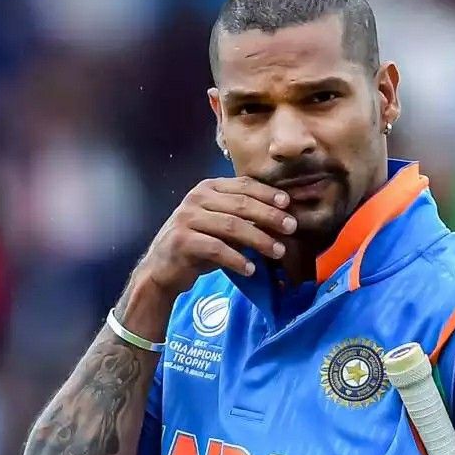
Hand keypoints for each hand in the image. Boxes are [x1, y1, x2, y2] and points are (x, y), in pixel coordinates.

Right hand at [139, 175, 297, 299]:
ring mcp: (187, 218)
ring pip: (231, 226)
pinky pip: (216, 248)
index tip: (288, 203)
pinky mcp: (182, 241)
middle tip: (291, 228)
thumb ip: (245, 218)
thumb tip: (283, 218)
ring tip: (278, 252)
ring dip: (259, 240)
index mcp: (208, 188)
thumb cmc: (199, 244)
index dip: (267, 194)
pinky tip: (251, 269)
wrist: (162, 267)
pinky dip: (236, 259)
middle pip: (241, 204)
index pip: (243, 185)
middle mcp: (196, 198)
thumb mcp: (222, 226)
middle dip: (270, 216)